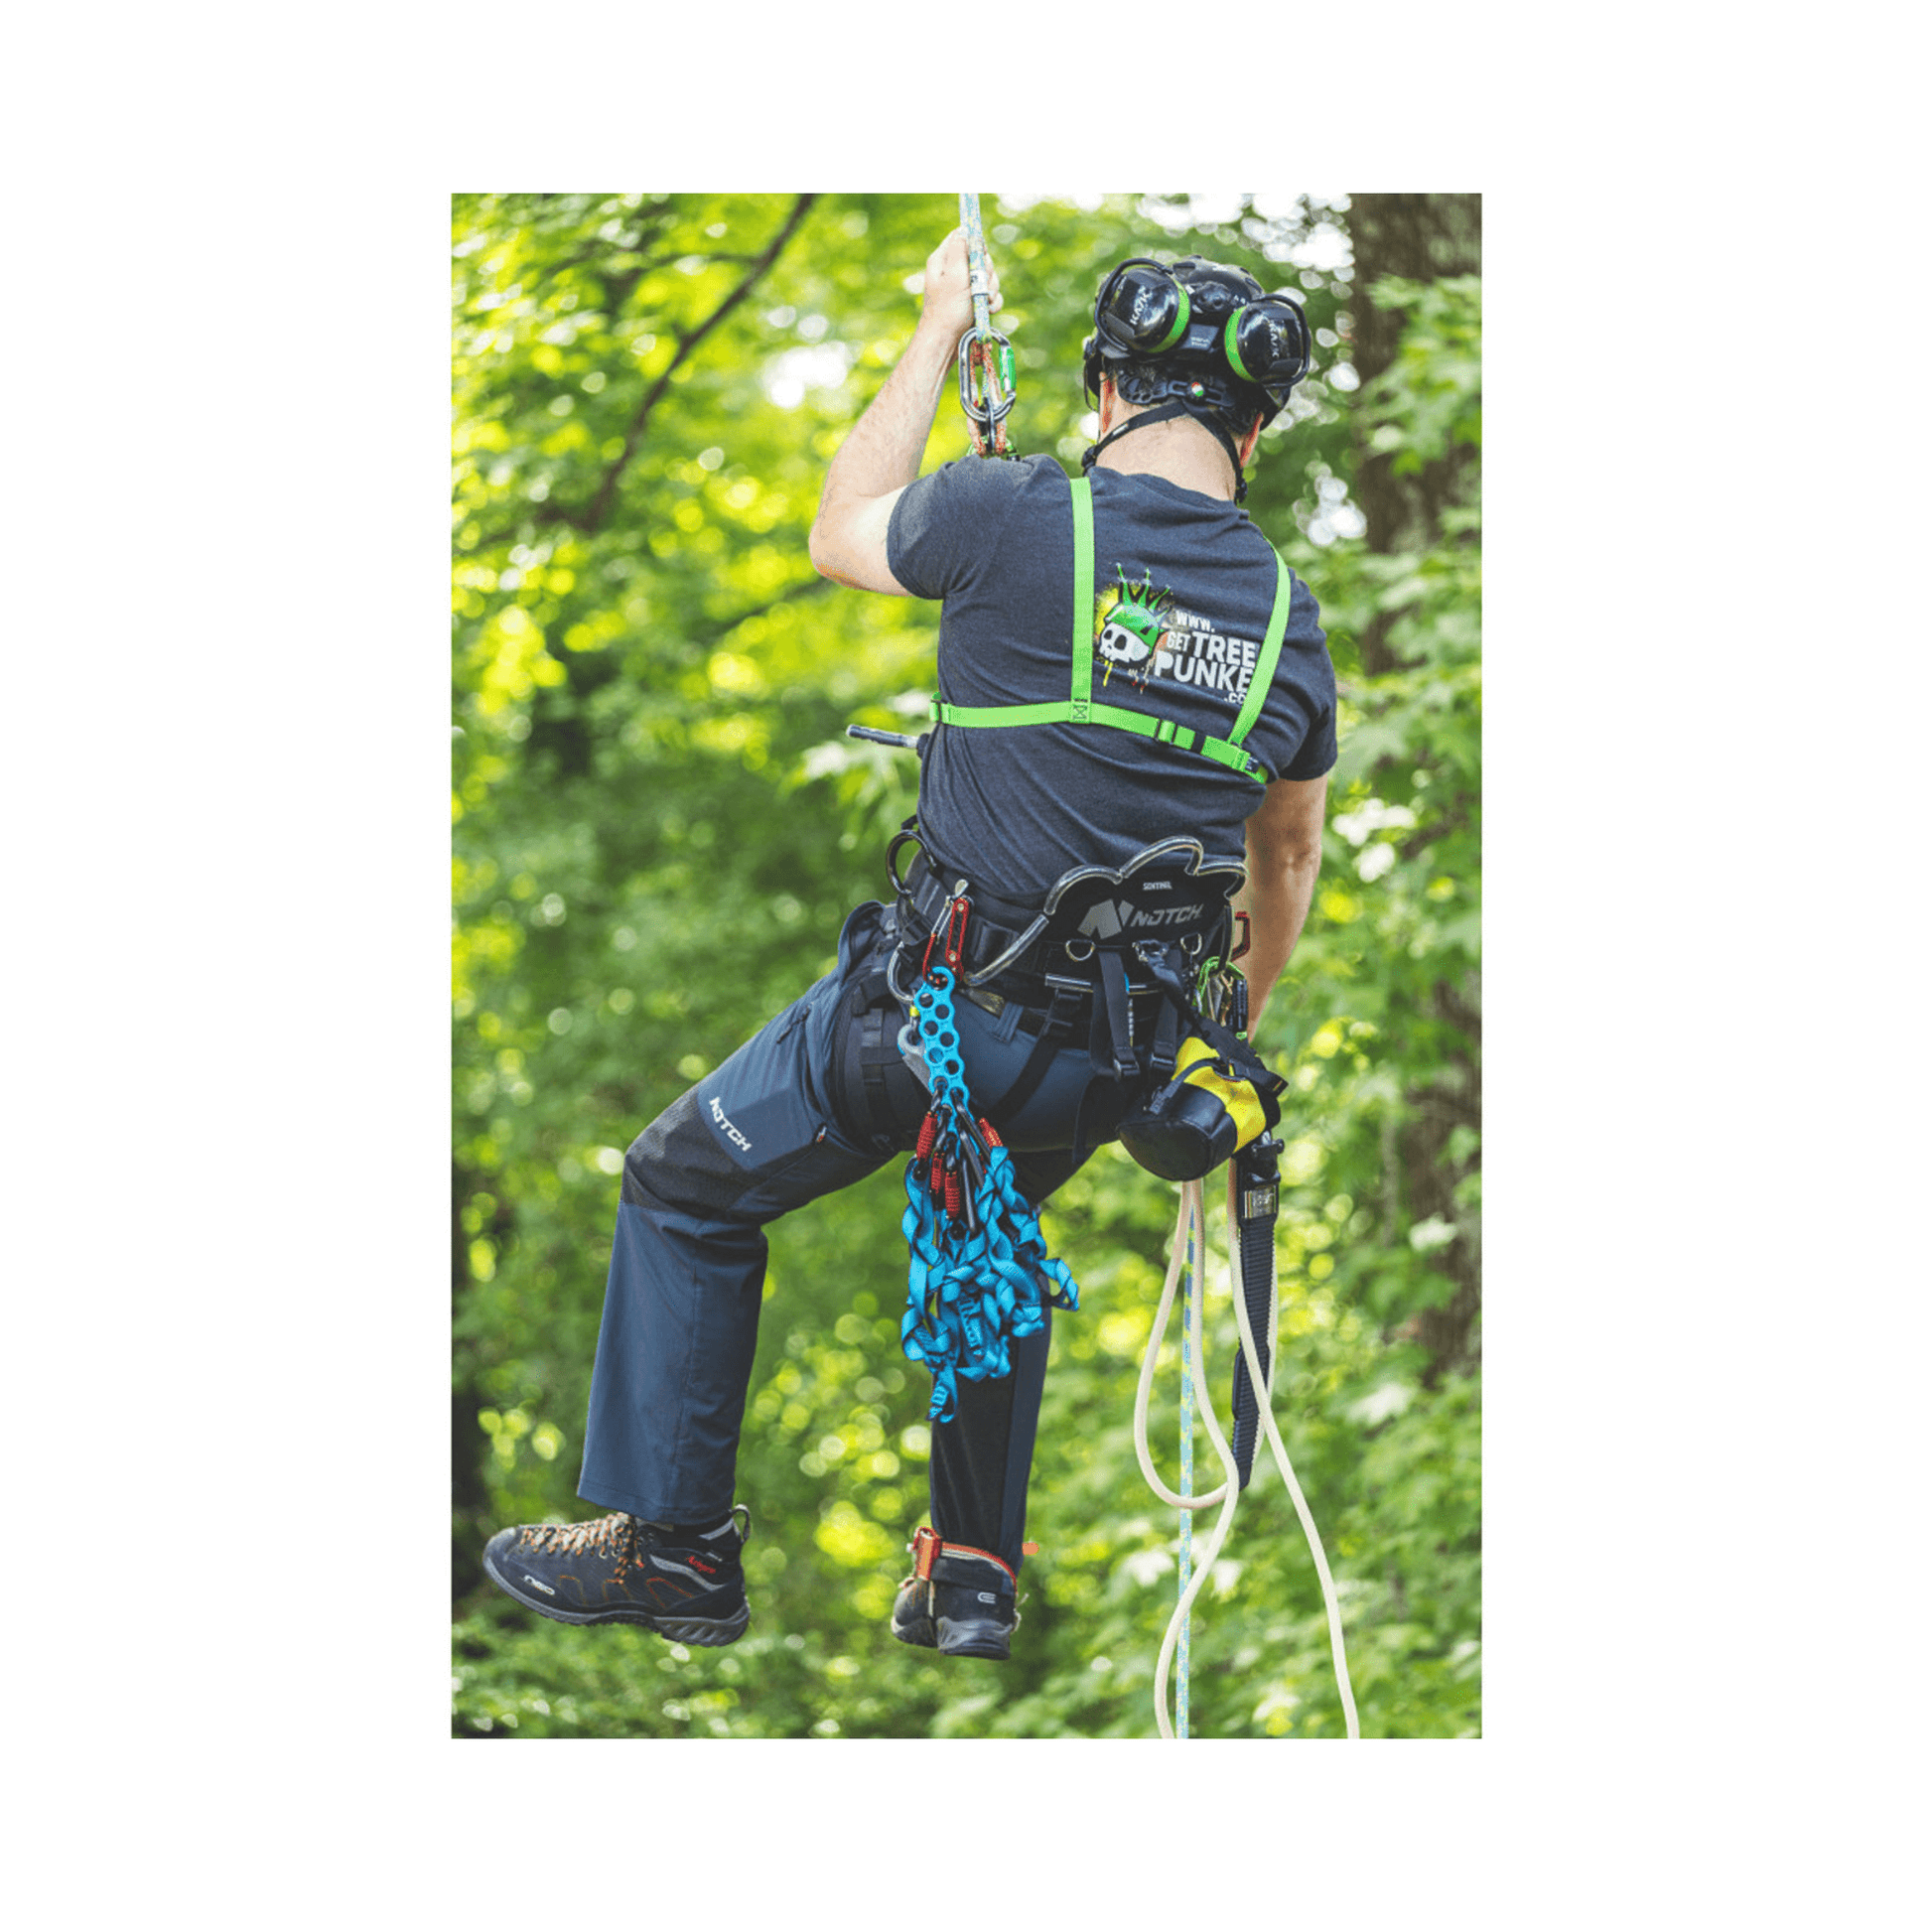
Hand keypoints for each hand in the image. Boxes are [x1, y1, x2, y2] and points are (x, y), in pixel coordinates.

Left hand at [916, 228, 999, 345]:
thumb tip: (965, 231)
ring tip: (983, 303)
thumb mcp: (954, 275)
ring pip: (988, 277)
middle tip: (980, 286)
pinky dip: (992, 302)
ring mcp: (965, 287)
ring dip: (990, 290)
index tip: (980, 257)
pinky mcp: (974, 301)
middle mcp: (953, 271)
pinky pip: (991, 294)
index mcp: (943, 260)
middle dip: (986, 272)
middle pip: (980, 257)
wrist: (947, 343)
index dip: (975, 243)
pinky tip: (988, 311)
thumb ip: (961, 250)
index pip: (962, 236)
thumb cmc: (947, 311)